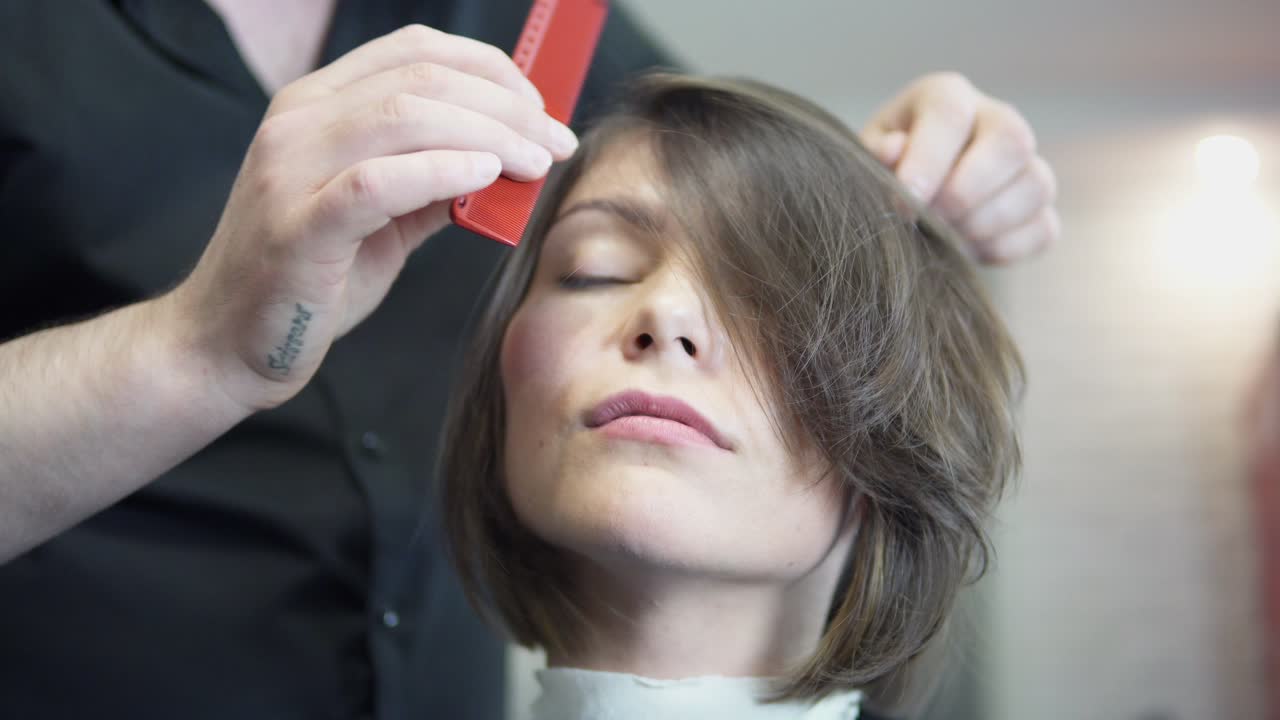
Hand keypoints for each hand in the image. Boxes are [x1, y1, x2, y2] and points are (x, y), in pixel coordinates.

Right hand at [166, 25, 578, 410]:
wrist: (226, 345)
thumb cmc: (308, 281)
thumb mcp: (382, 221)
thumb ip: (432, 185)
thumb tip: (501, 161)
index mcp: (316, 106)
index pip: (413, 51)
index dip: (489, 68)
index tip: (539, 106)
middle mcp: (298, 122)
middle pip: (421, 79)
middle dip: (506, 105)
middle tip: (556, 140)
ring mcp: (290, 169)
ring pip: (404, 116)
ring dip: (488, 134)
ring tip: (535, 162)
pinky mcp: (297, 226)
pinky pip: (378, 182)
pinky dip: (441, 171)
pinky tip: (484, 177)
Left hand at [861, 72, 1059, 263]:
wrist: (905, 201)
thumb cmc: (883, 170)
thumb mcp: (865, 158)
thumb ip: (875, 154)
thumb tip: (895, 150)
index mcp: (947, 97)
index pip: (950, 113)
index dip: (928, 161)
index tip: (903, 204)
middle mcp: (996, 119)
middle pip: (1012, 140)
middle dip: (966, 192)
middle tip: (929, 222)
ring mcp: (1025, 164)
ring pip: (1036, 186)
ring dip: (985, 224)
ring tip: (945, 238)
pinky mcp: (1038, 208)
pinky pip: (1043, 229)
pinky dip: (1004, 248)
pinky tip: (967, 251)